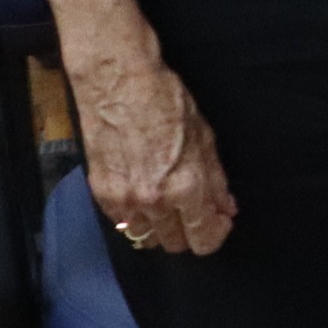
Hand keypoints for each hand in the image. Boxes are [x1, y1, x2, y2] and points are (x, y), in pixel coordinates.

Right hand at [74, 32, 236, 255]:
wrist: (119, 84)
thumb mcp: (205, 138)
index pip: (203, 238)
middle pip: (175, 243)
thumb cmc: (166, 102)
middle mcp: (154, 201)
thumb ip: (216, 181)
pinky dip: (136, 217)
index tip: (219, 221)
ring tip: (170, 206)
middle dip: (190, 231)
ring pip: (147, 238)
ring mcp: (124, 199)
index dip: (216, 233)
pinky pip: (122, 223)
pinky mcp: (101, 193)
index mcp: (185, 187)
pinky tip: (145, 196)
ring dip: (162, 228)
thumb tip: (226, 208)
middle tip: (195, 210)